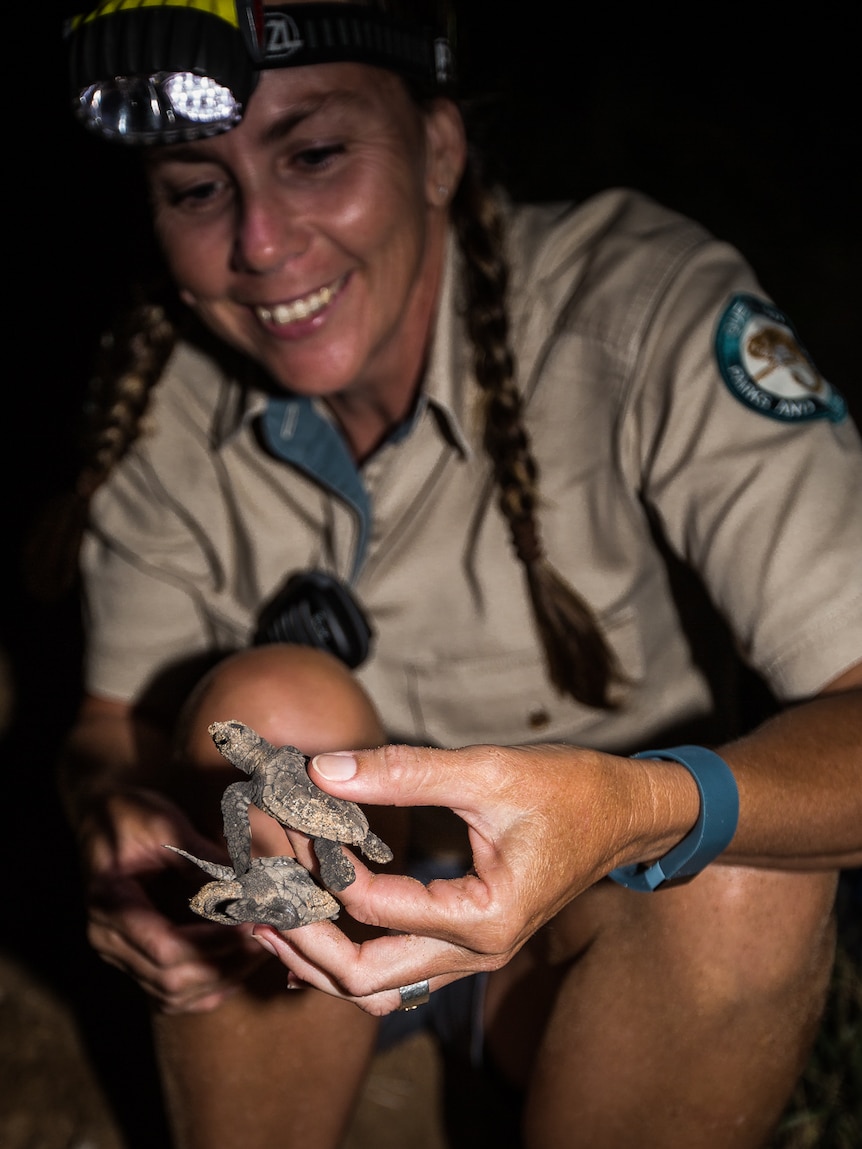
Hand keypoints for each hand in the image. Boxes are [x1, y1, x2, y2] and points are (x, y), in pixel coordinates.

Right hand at [79, 786, 265, 1012]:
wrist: (99, 815)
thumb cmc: (129, 813)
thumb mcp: (163, 822)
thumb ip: (199, 856)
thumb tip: (245, 883)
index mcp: (109, 905)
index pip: (166, 948)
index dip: (215, 943)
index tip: (252, 922)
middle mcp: (108, 940)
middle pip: (171, 980)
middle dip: (225, 962)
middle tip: (265, 934)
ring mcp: (119, 954)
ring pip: (173, 996)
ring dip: (220, 978)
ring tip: (259, 947)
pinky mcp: (133, 959)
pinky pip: (169, 994)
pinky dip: (206, 988)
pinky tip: (237, 964)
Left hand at [252, 742, 672, 1015]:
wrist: (624, 815)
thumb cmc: (569, 790)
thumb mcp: (488, 771)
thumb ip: (404, 773)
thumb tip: (324, 771)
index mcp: (484, 918)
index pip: (373, 909)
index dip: (319, 866)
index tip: (285, 821)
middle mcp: (475, 954)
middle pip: (362, 979)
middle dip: (299, 939)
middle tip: (253, 896)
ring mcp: (470, 958)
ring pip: (374, 987)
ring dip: (318, 957)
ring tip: (269, 916)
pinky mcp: (465, 944)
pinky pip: (394, 970)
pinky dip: (347, 950)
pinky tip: (316, 916)